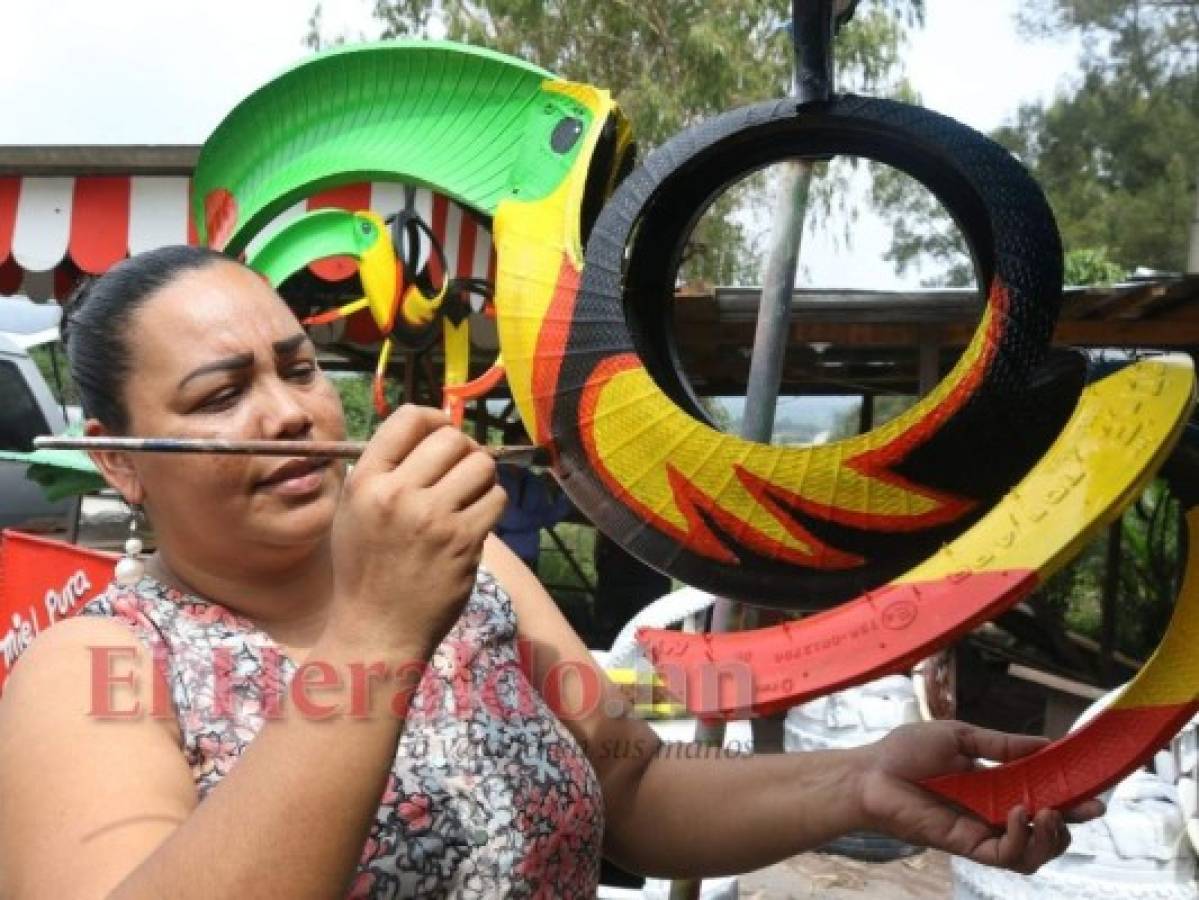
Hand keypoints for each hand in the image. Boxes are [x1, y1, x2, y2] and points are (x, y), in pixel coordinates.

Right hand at [327, 405, 506, 658]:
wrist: (377, 629)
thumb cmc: (366, 568)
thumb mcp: (355, 510)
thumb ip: (386, 469)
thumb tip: (434, 429)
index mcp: (365, 481)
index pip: (409, 418)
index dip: (435, 418)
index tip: (443, 433)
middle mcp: (396, 494)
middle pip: (452, 438)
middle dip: (463, 450)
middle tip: (460, 471)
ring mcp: (432, 518)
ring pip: (481, 465)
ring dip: (481, 477)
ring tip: (469, 495)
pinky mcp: (463, 541)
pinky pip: (496, 498)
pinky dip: (491, 504)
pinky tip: (475, 519)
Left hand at [852, 721, 1105, 873]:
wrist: (870, 773)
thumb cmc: (905, 752)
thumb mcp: (961, 737)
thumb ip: (1003, 744)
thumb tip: (1046, 743)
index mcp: (996, 784)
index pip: (1044, 794)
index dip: (1072, 795)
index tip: (1096, 787)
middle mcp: (994, 812)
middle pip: (1049, 831)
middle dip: (1073, 822)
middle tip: (1085, 807)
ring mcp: (983, 832)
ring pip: (1036, 853)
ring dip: (1052, 837)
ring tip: (1047, 812)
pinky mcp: (968, 846)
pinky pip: (1007, 857)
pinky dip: (1021, 839)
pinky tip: (1017, 814)